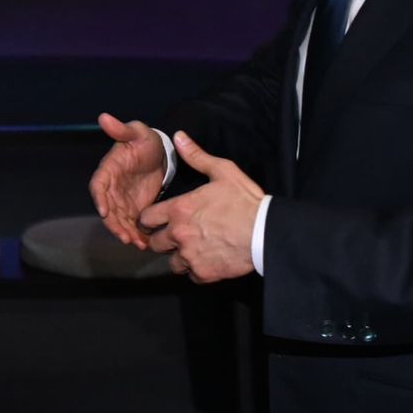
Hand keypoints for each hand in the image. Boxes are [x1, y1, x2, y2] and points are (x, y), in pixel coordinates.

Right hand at [89, 112, 168, 248]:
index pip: (98, 186)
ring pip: (119, 220)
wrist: (160, 153)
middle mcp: (111, 188)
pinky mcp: (134, 208)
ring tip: (136, 244)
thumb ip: (121, 129)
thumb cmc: (145, 140)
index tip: (105, 211)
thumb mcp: (136, 132)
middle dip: (114, 224)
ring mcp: (122, 200)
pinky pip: (132, 224)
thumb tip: (103, 117)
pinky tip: (145, 244)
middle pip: (108, 209)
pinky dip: (136, 234)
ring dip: (125, 233)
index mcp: (108, 170)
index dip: (100, 199)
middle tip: (125, 236)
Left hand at [138, 131, 263, 282]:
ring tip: (193, 249)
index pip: (146, 219)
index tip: (156, 220)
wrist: (266, 232)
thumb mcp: (223, 171)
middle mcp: (179, 235)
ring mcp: (190, 256)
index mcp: (179, 210)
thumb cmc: (244, 201)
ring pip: (171, 262)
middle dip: (162, 239)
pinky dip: (196, 270)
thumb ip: (197, 156)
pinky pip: (191, 275)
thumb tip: (178, 136)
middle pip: (155, 243)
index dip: (149, 219)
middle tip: (176, 235)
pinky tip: (207, 259)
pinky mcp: (203, 273)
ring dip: (179, 256)